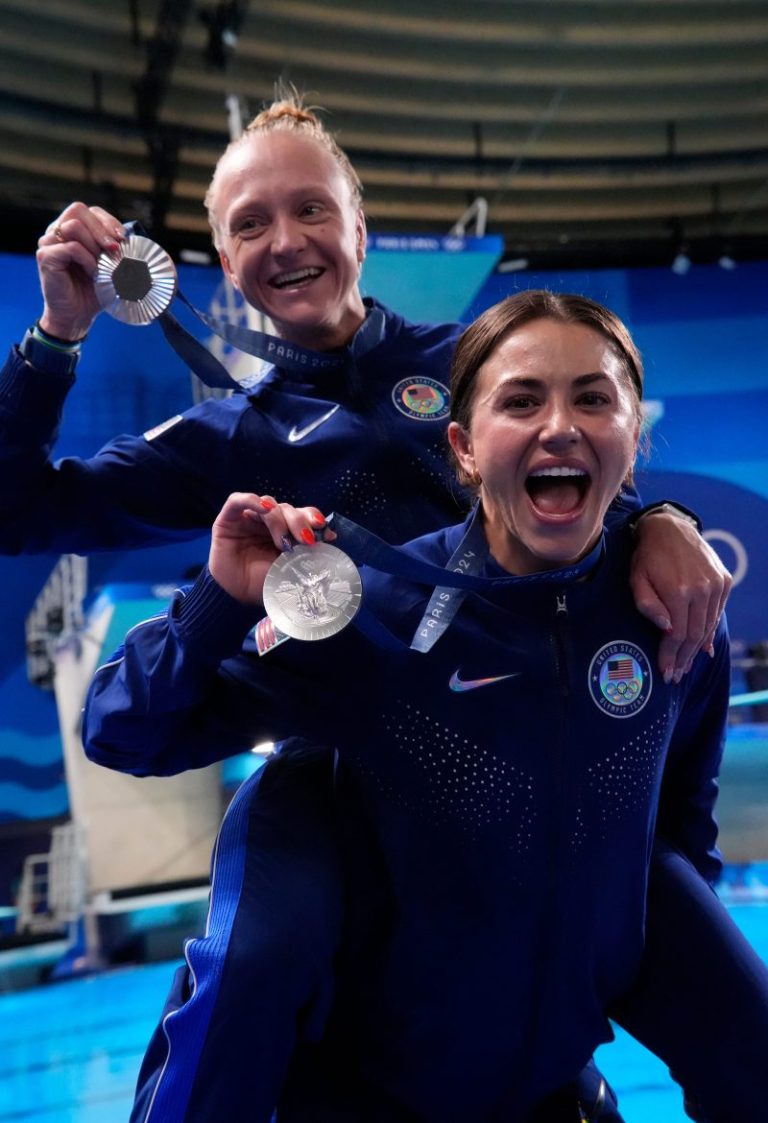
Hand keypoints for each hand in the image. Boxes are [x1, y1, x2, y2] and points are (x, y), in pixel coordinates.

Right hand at [36, 203, 126, 340]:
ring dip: (94, 245)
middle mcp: (57, 232)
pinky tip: (92, 273)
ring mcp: (48, 242)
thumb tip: (136, 237)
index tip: (123, 238)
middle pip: (78, 210)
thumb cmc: (94, 291)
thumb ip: (116, 248)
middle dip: (102, 228)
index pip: (90, 211)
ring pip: (73, 226)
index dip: (108, 221)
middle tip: (115, 249)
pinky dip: (87, 259)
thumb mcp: (110, 266)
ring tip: (101, 265)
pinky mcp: (46, 256)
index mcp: (73, 230)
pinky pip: (71, 247)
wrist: (78, 316)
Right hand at [209, 493, 333, 604]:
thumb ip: (308, 550)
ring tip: (283, 542)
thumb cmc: (267, 584)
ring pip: (268, 505)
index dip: (312, 517)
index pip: (301, 514)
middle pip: (287, 508)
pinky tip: (265, 508)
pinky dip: (252, 500)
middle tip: (305, 540)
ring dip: (279, 520)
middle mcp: (268, 523)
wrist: (238, 598)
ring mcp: (248, 520)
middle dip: (299, 521)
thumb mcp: (294, 567)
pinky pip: (237, 501)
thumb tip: (330, 536)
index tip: (323, 529)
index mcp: (286, 530)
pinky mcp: (228, 520)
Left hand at [630, 510, 731, 681]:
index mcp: (678, 591)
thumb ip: (648, 606)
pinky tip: (701, 648)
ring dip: (696, 649)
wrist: (670, 528)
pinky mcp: (724, 581)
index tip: (665, 672)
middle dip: (683, 658)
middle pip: (694, 635)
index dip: (670, 656)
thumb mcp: (637, 579)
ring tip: (685, 665)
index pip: (677, 635)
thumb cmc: (647, 557)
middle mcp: (702, 589)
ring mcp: (716, 585)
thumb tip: (667, 629)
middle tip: (675, 675)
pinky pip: (717, 613)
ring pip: (708, 626)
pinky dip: (709, 631)